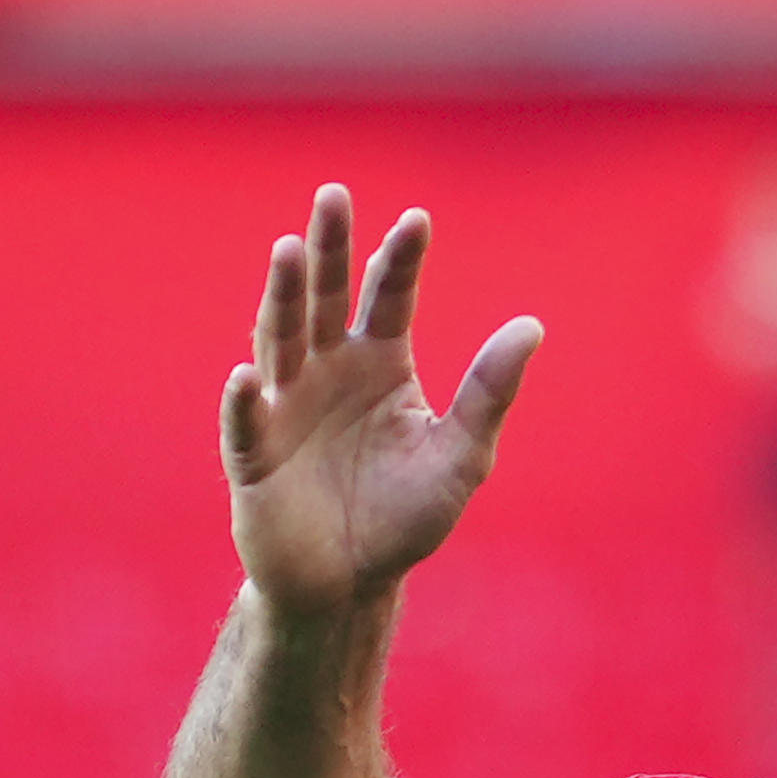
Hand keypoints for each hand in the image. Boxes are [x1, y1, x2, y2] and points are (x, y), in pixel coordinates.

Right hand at [222, 184, 542, 619]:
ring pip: (281, 341)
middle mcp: (327, 372)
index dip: (401, 261)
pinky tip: (247, 377)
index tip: (418, 220)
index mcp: (380, 366)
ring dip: (284, 298)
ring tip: (291, 250)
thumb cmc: (406, 517)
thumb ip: (489, 393)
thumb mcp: (461, 455)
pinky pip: (246, 425)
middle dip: (330, 249)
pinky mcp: (253, 456)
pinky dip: (244, 402)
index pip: (390, 299)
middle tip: (334, 195)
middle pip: (327, 299)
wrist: (352, 582)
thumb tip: (532, 326)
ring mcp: (284, 407)